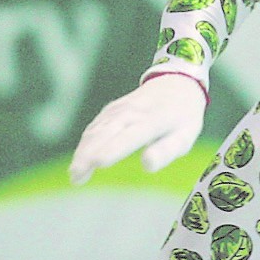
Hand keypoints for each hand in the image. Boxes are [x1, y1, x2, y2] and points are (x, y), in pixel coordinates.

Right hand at [69, 74, 207, 182]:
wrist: (175, 82)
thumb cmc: (183, 117)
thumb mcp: (184, 136)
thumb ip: (166, 151)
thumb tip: (147, 164)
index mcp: (153, 119)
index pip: (131, 135)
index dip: (114, 148)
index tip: (98, 162)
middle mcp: (132, 111)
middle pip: (106, 133)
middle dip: (89, 153)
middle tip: (76, 177)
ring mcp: (119, 109)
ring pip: (96, 130)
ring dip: (83, 151)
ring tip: (75, 175)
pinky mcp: (110, 110)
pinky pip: (94, 127)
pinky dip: (85, 144)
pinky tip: (79, 161)